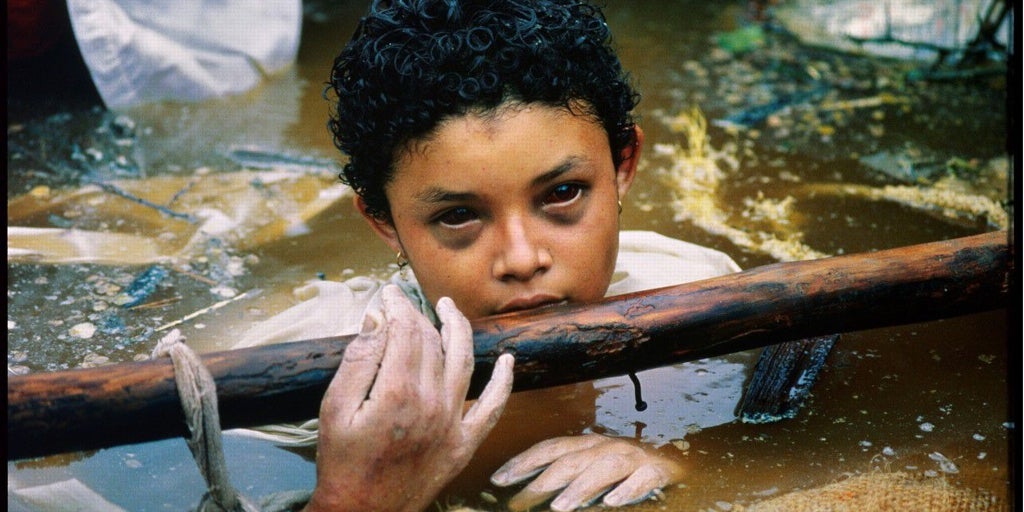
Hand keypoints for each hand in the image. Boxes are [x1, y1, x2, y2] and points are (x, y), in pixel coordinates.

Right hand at [305, 285, 514, 511]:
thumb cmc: (343, 462)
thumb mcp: (334, 408)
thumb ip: (359, 360)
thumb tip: (378, 319)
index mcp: (398, 392)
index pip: (405, 330)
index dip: (397, 306)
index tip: (388, 294)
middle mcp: (432, 403)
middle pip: (432, 342)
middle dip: (419, 314)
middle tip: (406, 302)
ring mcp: (453, 423)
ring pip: (464, 361)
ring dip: (459, 329)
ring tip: (450, 309)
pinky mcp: (464, 443)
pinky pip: (493, 407)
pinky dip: (504, 382)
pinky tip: (507, 360)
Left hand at [490, 434, 682, 511]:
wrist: (676, 460)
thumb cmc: (624, 468)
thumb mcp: (592, 467)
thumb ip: (565, 476)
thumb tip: (526, 494)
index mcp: (587, 444)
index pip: (549, 449)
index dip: (523, 462)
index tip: (497, 480)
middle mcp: (606, 447)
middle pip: (570, 462)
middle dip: (541, 482)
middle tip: (518, 504)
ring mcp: (632, 458)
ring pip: (603, 469)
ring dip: (580, 488)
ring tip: (560, 508)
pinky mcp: (658, 471)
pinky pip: (642, 479)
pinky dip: (628, 490)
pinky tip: (613, 503)